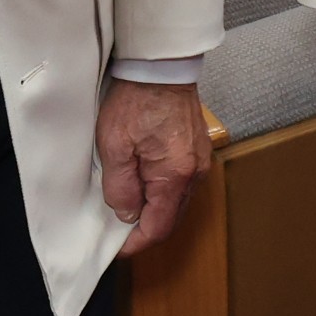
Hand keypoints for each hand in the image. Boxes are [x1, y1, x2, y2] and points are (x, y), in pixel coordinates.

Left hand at [95, 78, 207, 251]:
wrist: (161, 67)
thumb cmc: (136, 102)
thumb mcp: (114, 147)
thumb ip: (120, 188)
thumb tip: (127, 214)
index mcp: (174, 176)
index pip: (158, 228)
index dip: (136, 243)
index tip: (116, 248)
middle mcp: (194, 173)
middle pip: (172, 218)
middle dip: (146, 228)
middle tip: (119, 231)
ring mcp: (200, 161)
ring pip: (177, 201)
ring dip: (155, 209)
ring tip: (129, 204)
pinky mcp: (198, 149)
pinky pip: (182, 182)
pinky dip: (163, 191)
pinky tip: (145, 182)